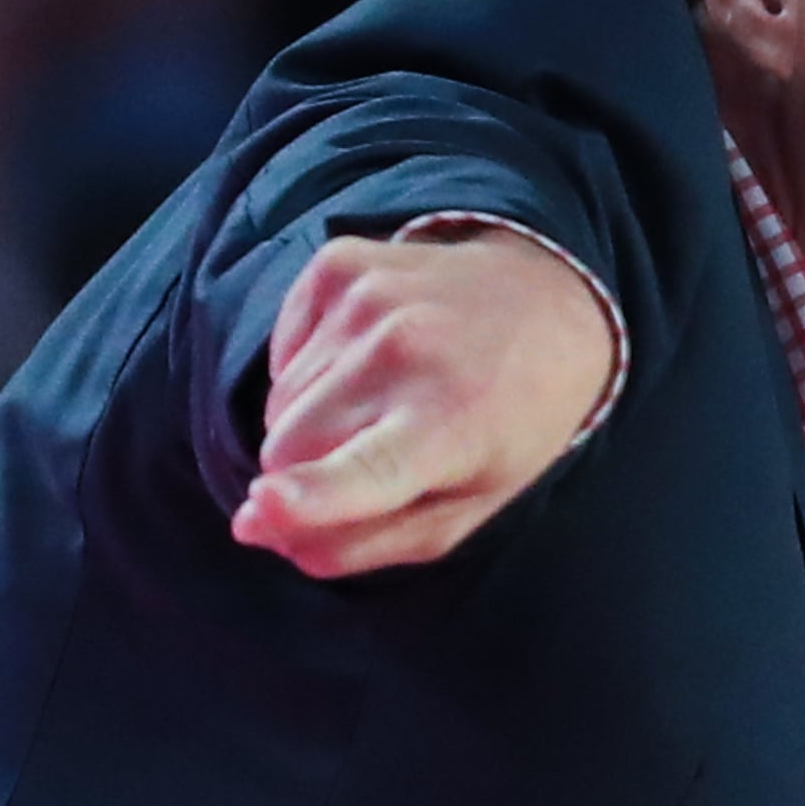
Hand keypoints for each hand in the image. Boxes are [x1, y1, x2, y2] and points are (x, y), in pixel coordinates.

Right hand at [227, 227, 614, 577]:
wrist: (547, 302)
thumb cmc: (504, 426)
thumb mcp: (464, 510)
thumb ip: (362, 541)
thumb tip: (257, 532)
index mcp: (452, 424)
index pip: (369, 470)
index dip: (309, 497)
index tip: (263, 506)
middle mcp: (406, 351)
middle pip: (287, 449)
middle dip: (305, 472)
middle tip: (373, 452)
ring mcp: (367, 298)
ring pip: (277, 403)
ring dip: (311, 421)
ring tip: (382, 400)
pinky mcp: (337, 264)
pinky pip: (279, 352)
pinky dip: (308, 370)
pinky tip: (368, 360)